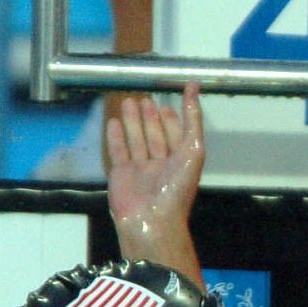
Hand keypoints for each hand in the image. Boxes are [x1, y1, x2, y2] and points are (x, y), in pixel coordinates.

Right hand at [106, 83, 203, 257]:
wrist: (151, 219)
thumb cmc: (176, 188)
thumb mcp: (193, 148)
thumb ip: (193, 118)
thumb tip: (194, 87)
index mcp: (182, 160)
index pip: (178, 134)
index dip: (173, 119)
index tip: (167, 103)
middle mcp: (162, 164)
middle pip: (155, 135)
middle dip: (150, 117)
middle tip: (144, 99)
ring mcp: (141, 169)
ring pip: (136, 139)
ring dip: (133, 121)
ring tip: (128, 102)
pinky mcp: (121, 174)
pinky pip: (118, 151)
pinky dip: (115, 136)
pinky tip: (113, 122)